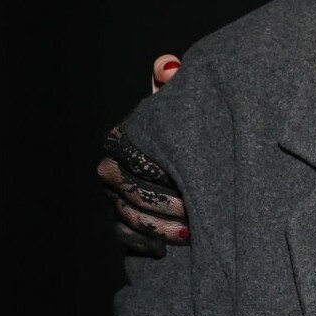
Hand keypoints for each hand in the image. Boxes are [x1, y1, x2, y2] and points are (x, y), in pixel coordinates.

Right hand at [96, 55, 189, 254]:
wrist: (205, 171)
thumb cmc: (193, 135)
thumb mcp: (186, 109)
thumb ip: (175, 88)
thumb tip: (165, 65)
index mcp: (121, 141)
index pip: (133, 162)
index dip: (160, 177)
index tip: (188, 186)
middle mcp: (110, 170)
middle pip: (128, 194)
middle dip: (163, 207)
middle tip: (196, 213)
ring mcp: (114, 199)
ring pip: (127, 218)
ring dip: (159, 228)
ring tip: (192, 232)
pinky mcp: (122, 224)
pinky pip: (124, 239)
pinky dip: (145, 245)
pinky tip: (167, 250)